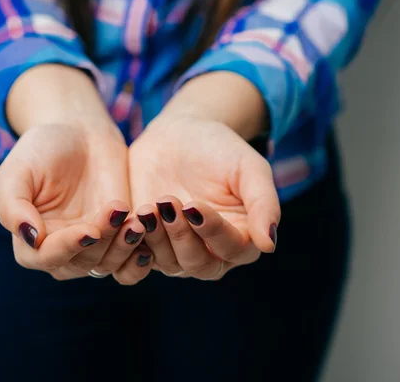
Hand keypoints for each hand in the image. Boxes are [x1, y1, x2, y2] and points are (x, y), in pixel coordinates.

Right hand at [0, 65, 151, 283]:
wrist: (81, 133)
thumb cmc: (43, 149)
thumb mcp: (18, 170)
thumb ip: (13, 205)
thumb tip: (30, 237)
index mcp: (30, 240)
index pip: (45, 258)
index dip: (67, 248)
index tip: (89, 230)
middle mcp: (61, 250)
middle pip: (81, 264)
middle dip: (102, 243)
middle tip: (118, 213)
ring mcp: (93, 247)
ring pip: (108, 264)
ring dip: (124, 247)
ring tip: (137, 221)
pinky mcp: (119, 239)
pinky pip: (130, 262)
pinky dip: (140, 258)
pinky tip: (148, 234)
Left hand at [130, 115, 279, 279]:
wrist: (179, 135)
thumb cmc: (221, 149)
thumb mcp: (249, 168)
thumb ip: (264, 204)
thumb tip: (269, 244)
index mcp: (242, 238)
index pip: (231, 249)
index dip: (212, 231)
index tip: (194, 205)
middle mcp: (210, 252)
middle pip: (197, 264)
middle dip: (180, 235)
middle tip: (166, 202)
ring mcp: (177, 250)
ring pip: (168, 264)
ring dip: (156, 238)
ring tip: (148, 207)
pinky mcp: (148, 243)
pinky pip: (139, 256)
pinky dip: (133, 242)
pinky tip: (130, 218)